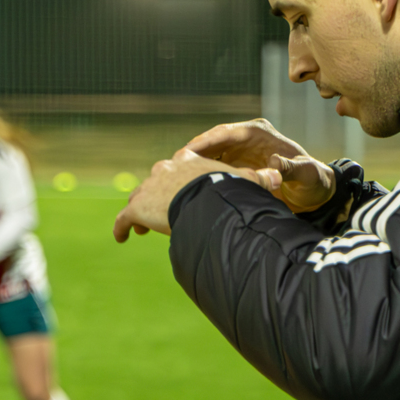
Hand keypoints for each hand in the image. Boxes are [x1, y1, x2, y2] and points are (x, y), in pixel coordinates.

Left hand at [112, 149, 281, 241]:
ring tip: (143, 229)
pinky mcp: (136, 208)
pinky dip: (121, 228)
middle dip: (158, 194)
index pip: (181, 166)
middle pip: (156, 181)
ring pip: (138, 199)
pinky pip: (123, 220)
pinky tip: (121, 238)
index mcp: (188, 160)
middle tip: (161, 211)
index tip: (181, 191)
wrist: (201, 199)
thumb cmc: (225, 189)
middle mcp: (164, 169)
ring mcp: (147, 188)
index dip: (181, 179)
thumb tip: (278, 175)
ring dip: (140, 212)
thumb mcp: (245, 182)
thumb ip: (259, 179)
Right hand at [185, 118, 338, 213]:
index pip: (226, 133)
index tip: (188, 151)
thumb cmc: (312, 181)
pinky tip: (187, 187)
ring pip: (208, 155)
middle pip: (211, 142)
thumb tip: (275, 162)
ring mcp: (238, 151)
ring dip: (192, 165)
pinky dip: (200, 175)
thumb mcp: (306, 174)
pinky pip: (212, 167)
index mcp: (259, 132)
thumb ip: (291, 168)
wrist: (314, 191)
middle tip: (173, 166)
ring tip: (173, 178)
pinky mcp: (233, 165)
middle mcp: (245, 138)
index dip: (205, 141)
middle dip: (192, 153)